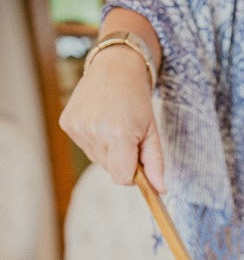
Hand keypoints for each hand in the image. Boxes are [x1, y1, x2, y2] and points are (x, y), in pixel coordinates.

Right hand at [59, 46, 165, 191]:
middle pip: (110, 170)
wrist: (114, 68)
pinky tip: (99, 120)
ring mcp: (78, 128)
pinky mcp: (67, 124)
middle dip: (121, 159)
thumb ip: (156, 164)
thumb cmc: (137, 101)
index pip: (122, 178)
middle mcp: (94, 131)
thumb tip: (160, 191)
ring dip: (108, 150)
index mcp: (118, 134)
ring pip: (97, 160)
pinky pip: (85, 147)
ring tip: (113, 125)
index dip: (132, 174)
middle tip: (127, 134)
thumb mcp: (152, 132)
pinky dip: (94, 140)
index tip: (138, 159)